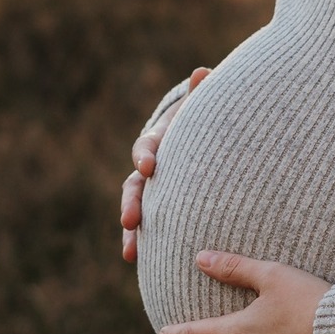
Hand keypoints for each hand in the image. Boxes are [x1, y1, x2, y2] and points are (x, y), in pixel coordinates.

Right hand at [121, 67, 209, 262]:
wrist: (204, 139)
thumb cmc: (204, 122)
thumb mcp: (203, 107)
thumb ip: (202, 92)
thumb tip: (203, 72)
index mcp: (160, 139)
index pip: (147, 145)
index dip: (145, 155)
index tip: (149, 166)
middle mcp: (149, 166)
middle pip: (134, 184)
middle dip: (132, 201)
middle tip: (130, 219)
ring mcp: (152, 189)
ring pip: (135, 208)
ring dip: (131, 229)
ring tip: (130, 251)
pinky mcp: (159, 208)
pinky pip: (147, 226)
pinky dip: (140, 242)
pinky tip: (135, 261)